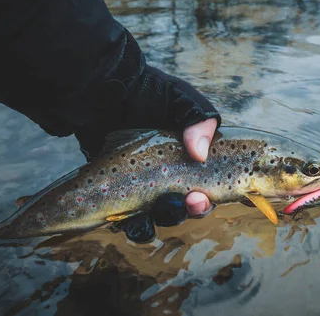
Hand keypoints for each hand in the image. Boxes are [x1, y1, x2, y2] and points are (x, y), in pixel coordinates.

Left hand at [75, 50, 221, 219]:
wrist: (104, 93)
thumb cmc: (146, 93)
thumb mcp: (179, 97)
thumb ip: (197, 119)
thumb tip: (200, 154)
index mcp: (194, 158)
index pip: (214, 185)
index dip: (215, 198)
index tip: (207, 196)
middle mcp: (176, 177)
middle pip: (192, 206)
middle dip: (194, 209)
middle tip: (192, 200)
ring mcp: (150, 190)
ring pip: (164, 217)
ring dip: (167, 217)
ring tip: (160, 205)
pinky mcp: (123, 198)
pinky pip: (134, 223)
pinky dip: (135, 226)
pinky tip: (130, 217)